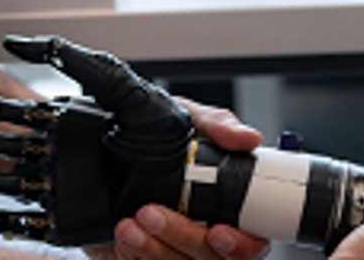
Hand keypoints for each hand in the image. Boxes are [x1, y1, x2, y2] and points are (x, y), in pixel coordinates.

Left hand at [112, 98, 267, 259]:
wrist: (110, 149)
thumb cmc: (158, 135)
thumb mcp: (187, 119)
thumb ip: (218, 125)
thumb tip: (247, 138)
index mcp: (231, 208)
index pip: (253, 241)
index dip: (241, 244)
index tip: (218, 231)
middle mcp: (208, 235)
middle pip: (213, 259)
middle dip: (184, 239)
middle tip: (152, 213)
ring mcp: (178, 251)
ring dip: (154, 250)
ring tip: (130, 225)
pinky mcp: (147, 259)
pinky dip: (134, 257)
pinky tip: (124, 237)